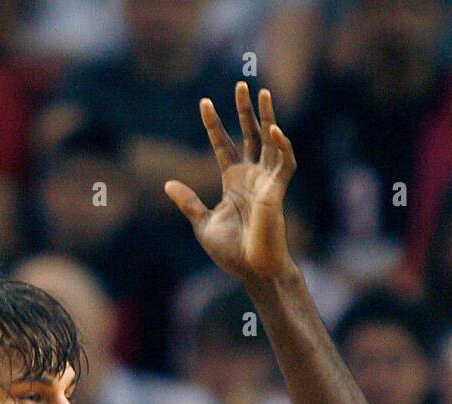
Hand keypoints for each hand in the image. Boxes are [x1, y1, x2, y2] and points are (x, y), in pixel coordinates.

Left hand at [166, 82, 296, 281]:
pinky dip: (282, 146)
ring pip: (269, 142)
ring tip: (262, 92)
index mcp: (233, 181)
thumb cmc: (232, 253)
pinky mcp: (277, 192)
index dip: (213, 124)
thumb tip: (167, 184)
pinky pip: (284, 163)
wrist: (252, 271)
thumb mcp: (203, 224)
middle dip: (245, 110)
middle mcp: (250, 177)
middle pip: (249, 135)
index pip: (223, 145)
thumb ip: (188, 203)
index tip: (204, 102)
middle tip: (240, 84)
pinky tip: (275, 129)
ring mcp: (265, 182)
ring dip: (267, 117)